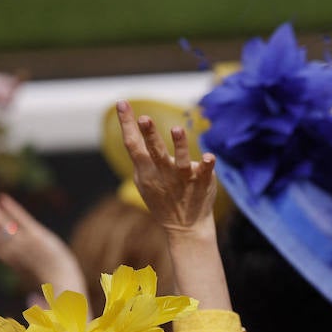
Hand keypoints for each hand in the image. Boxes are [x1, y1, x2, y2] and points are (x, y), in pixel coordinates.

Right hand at [0, 190, 74, 284]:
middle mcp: (15, 252)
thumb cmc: (52, 286)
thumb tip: (3, 272)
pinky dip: (12, 211)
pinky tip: (3, 198)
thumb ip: (18, 265)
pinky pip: (24, 224)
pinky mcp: (42, 240)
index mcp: (11, 260)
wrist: (69, 294)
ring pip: (2, 225)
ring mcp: (27, 246)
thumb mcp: (30, 272)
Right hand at [116, 100, 217, 238]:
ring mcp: (183, 178)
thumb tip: (130, 131)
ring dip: (179, 145)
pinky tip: (210, 157)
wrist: (185, 228)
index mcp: (147, 171)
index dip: (126, 124)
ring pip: (181, 160)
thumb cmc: (163, 200)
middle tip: (144, 118)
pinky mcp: (202, 183)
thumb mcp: (144, 182)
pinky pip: (205, 172)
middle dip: (149, 135)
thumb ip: (140, 159)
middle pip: (154, 152)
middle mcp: (163, 173)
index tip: (122, 103)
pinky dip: (207, 165)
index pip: (133, 144)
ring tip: (176, 129)